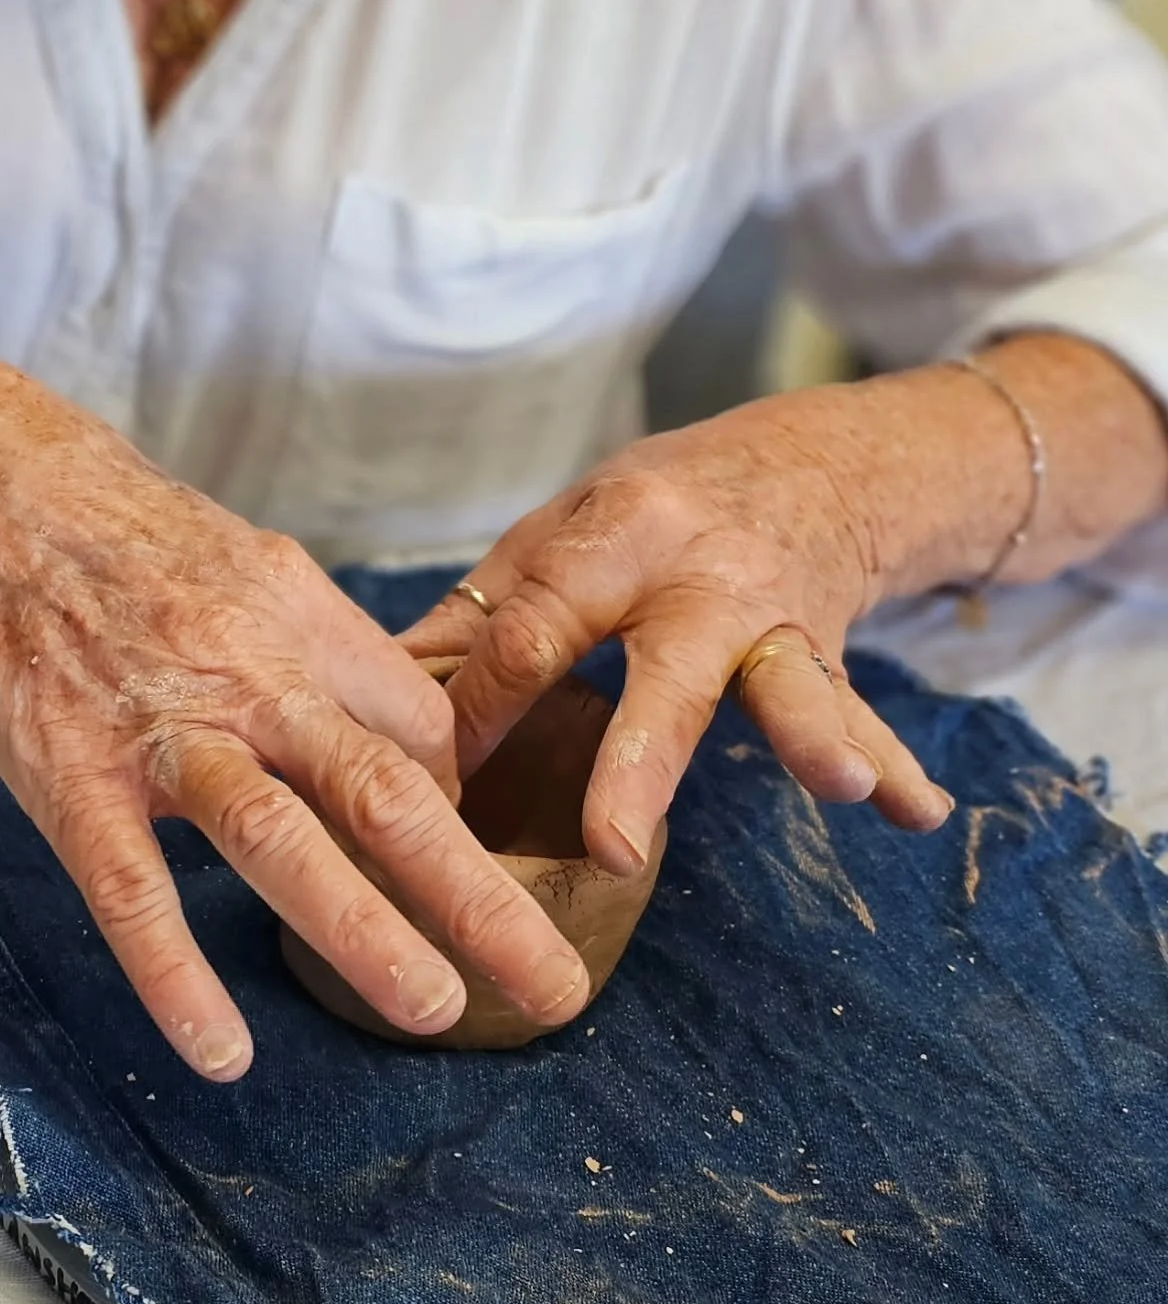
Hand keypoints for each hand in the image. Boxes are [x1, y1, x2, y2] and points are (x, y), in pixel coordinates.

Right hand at [0, 336, 590, 1075]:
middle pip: (390, 793)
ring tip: (436, 1011)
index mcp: (300, 618)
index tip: (466, 870)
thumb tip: (379, 723)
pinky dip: (177, 976)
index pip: (418, 731)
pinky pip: (131, 888)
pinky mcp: (64, 770)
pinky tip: (222, 1053)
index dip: (457, 808)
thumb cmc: (105, 521)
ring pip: (281, 840)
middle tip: (555, 985)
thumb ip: (312, 643)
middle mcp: (250, 673)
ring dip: (366, 932)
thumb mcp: (238, 557)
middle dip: (482, 897)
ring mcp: (158, 725)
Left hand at [402, 387, 954, 875]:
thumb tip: (382, 689)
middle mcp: (700, 571)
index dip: (480, 707)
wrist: (816, 459)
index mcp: (617, 530)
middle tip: (613, 845)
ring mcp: (775, 615)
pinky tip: (920, 812)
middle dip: (637, 758)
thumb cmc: (663, 505)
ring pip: (787, 680)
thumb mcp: (567, 528)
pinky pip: (860, 709)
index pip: (536, 627)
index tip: (435, 780)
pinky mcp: (828, 651)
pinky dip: (897, 763)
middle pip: (663, 668)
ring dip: (812, 733)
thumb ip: (487, 609)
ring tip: (845, 783)